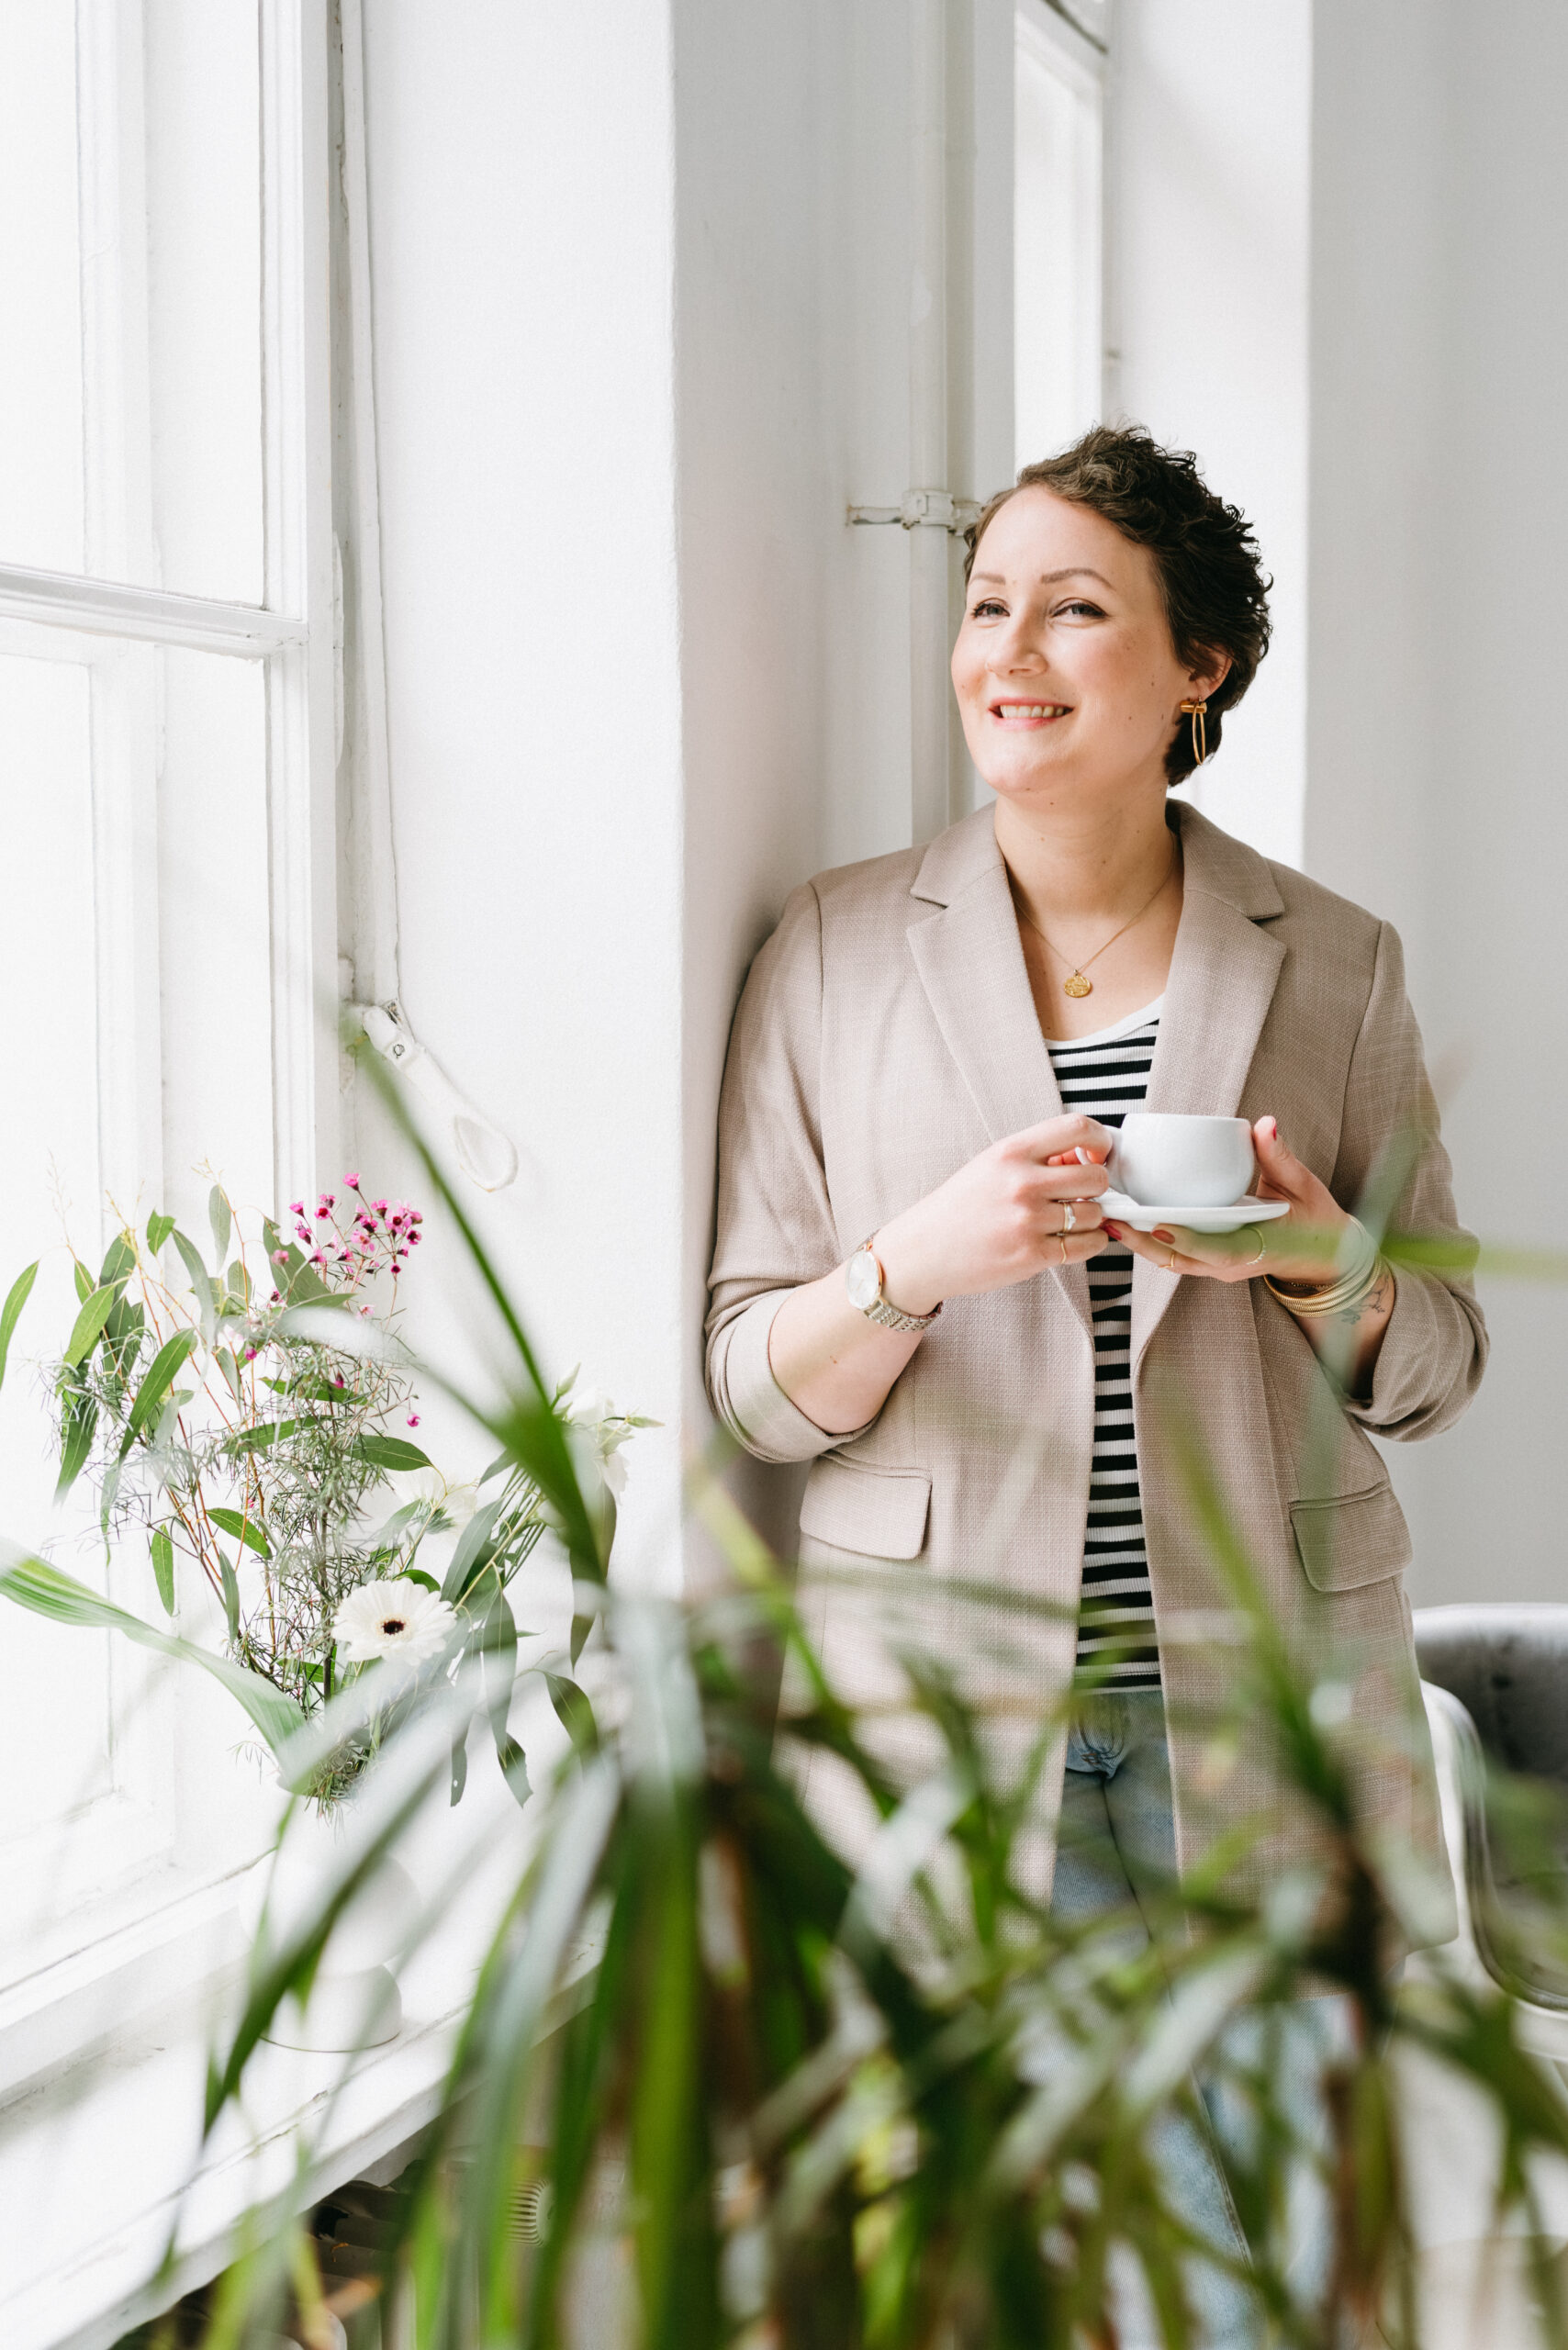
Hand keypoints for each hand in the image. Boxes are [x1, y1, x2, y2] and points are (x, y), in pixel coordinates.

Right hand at [873, 1115, 1112, 1313]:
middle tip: (1081, 1194)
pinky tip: (1075, 1239)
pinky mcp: (1032, 1256)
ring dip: (1091, 1218)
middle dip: (1097, 1186)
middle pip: (1096, 1176)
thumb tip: (1086, 1156)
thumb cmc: (959, 1207)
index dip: (1100, 1140)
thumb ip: (1036, 1156)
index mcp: (1011, 1152)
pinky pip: (1088, 1245)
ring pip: (1095, 1214)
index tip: (1097, 1154)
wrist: (923, 1252)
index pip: (1078, 1128)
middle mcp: (1022, 1183)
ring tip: (1069, 1220)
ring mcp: (1028, 1221)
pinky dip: (1091, 1242)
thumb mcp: (991, 1165)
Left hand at [1105, 1117, 1356, 1287]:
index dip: (1187, 1241)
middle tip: (1113, 1218)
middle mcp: (1233, 1265)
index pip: (1218, 1252)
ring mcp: (1220, 1268)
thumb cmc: (1315, 1219)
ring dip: (1140, 1243)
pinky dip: (1151, 1242)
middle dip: (1144, 1243)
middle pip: (1181, 1260)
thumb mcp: (1303, 1186)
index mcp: (1258, 1249)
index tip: (1159, 1225)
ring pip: (1172, 1261)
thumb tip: (1265, 1125)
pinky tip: (1128, 1222)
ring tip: (1110, 1218)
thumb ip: (1280, 1157)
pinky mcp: (1211, 1262)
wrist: (1324, 1254)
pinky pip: (1176, 1256)